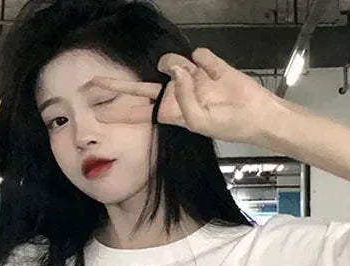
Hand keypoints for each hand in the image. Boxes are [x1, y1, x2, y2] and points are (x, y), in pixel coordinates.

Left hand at [90, 47, 277, 145]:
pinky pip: (199, 57)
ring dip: (184, 73)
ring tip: (206, 88)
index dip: (119, 108)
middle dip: (118, 86)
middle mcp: (176, 94)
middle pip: (141, 87)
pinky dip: (208, 66)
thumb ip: (182, 98)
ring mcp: (190, 78)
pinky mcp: (206, 63)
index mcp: (172, 112)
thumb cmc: (228, 124)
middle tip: (92, 84)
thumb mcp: (199, 121)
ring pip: (172, 63)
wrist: (256, 114)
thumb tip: (177, 70)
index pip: (140, 110)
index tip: (97, 111)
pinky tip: (219, 78)